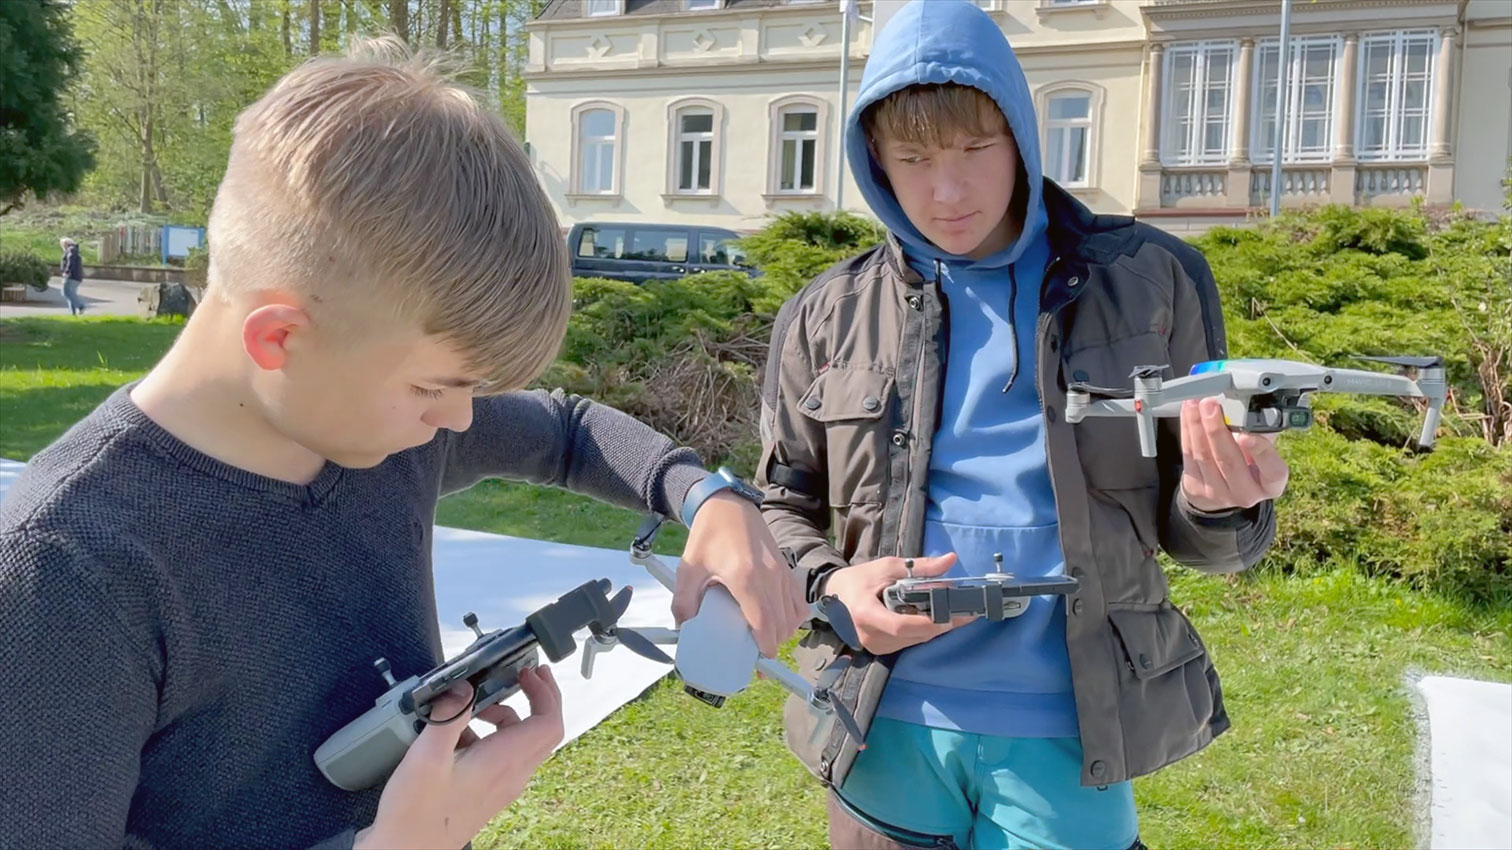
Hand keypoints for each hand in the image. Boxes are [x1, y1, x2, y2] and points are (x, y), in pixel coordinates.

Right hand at [355, 665, 563, 849]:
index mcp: (504, 762)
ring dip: (507, 716)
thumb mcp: (427, 756)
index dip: (546, 692)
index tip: (529, 672)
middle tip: (521, 676)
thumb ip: (448, 716)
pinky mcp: (489, 791)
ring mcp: (502, 785)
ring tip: (474, 707)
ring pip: (522, 742)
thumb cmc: (415, 815)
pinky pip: (504, 756)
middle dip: (537, 697)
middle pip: (543, 730)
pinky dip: (491, 736)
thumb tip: (463, 687)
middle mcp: (511, 775)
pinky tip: (459, 735)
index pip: (550, 723)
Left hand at [673, 492, 807, 657]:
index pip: (764, 621)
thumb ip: (683, 601)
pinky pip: (798, 599)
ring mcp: (781, 571)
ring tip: (766, 640)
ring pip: (793, 613)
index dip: (765, 645)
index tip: (759, 659)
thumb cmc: (709, 534)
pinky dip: (793, 615)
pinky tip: (780, 621)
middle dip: (772, 644)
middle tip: (757, 655)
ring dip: (783, 631)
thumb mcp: (689, 568)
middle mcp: (769, 575)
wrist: (728, 505)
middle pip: (781, 622)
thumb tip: (684, 628)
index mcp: (745, 577)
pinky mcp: (785, 567)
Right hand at [824, 554, 977, 655]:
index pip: (901, 625)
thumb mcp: (888, 567)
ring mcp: (873, 645)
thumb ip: (920, 567)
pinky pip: (907, 642)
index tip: (952, 615)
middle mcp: (869, 635)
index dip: (928, 623)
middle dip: (941, 625)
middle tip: (965, 612)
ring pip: (913, 641)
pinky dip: (923, 632)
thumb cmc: (859, 579)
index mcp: (866, 613)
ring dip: (935, 629)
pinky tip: (935, 620)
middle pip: (913, 635)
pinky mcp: (878, 649)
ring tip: (954, 613)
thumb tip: (950, 560)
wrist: (832, 594)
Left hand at [1180, 398, 1289, 511]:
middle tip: (1210, 406)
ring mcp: (1218, 494)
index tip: (1246, 434)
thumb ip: (1261, 433)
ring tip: (1195, 404)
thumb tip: (1250, 407)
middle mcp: (1246, 493)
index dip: (1260, 451)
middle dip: (1217, 430)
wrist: (1223, 491)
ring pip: (1204, 456)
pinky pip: (1189, 455)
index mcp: (1271, 485)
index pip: (1273, 471)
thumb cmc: (1248, 465)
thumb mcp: (1263, 453)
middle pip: (1229, 461)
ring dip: (1197, 426)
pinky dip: (1187, 431)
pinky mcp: (1195, 489)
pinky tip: (1188, 414)